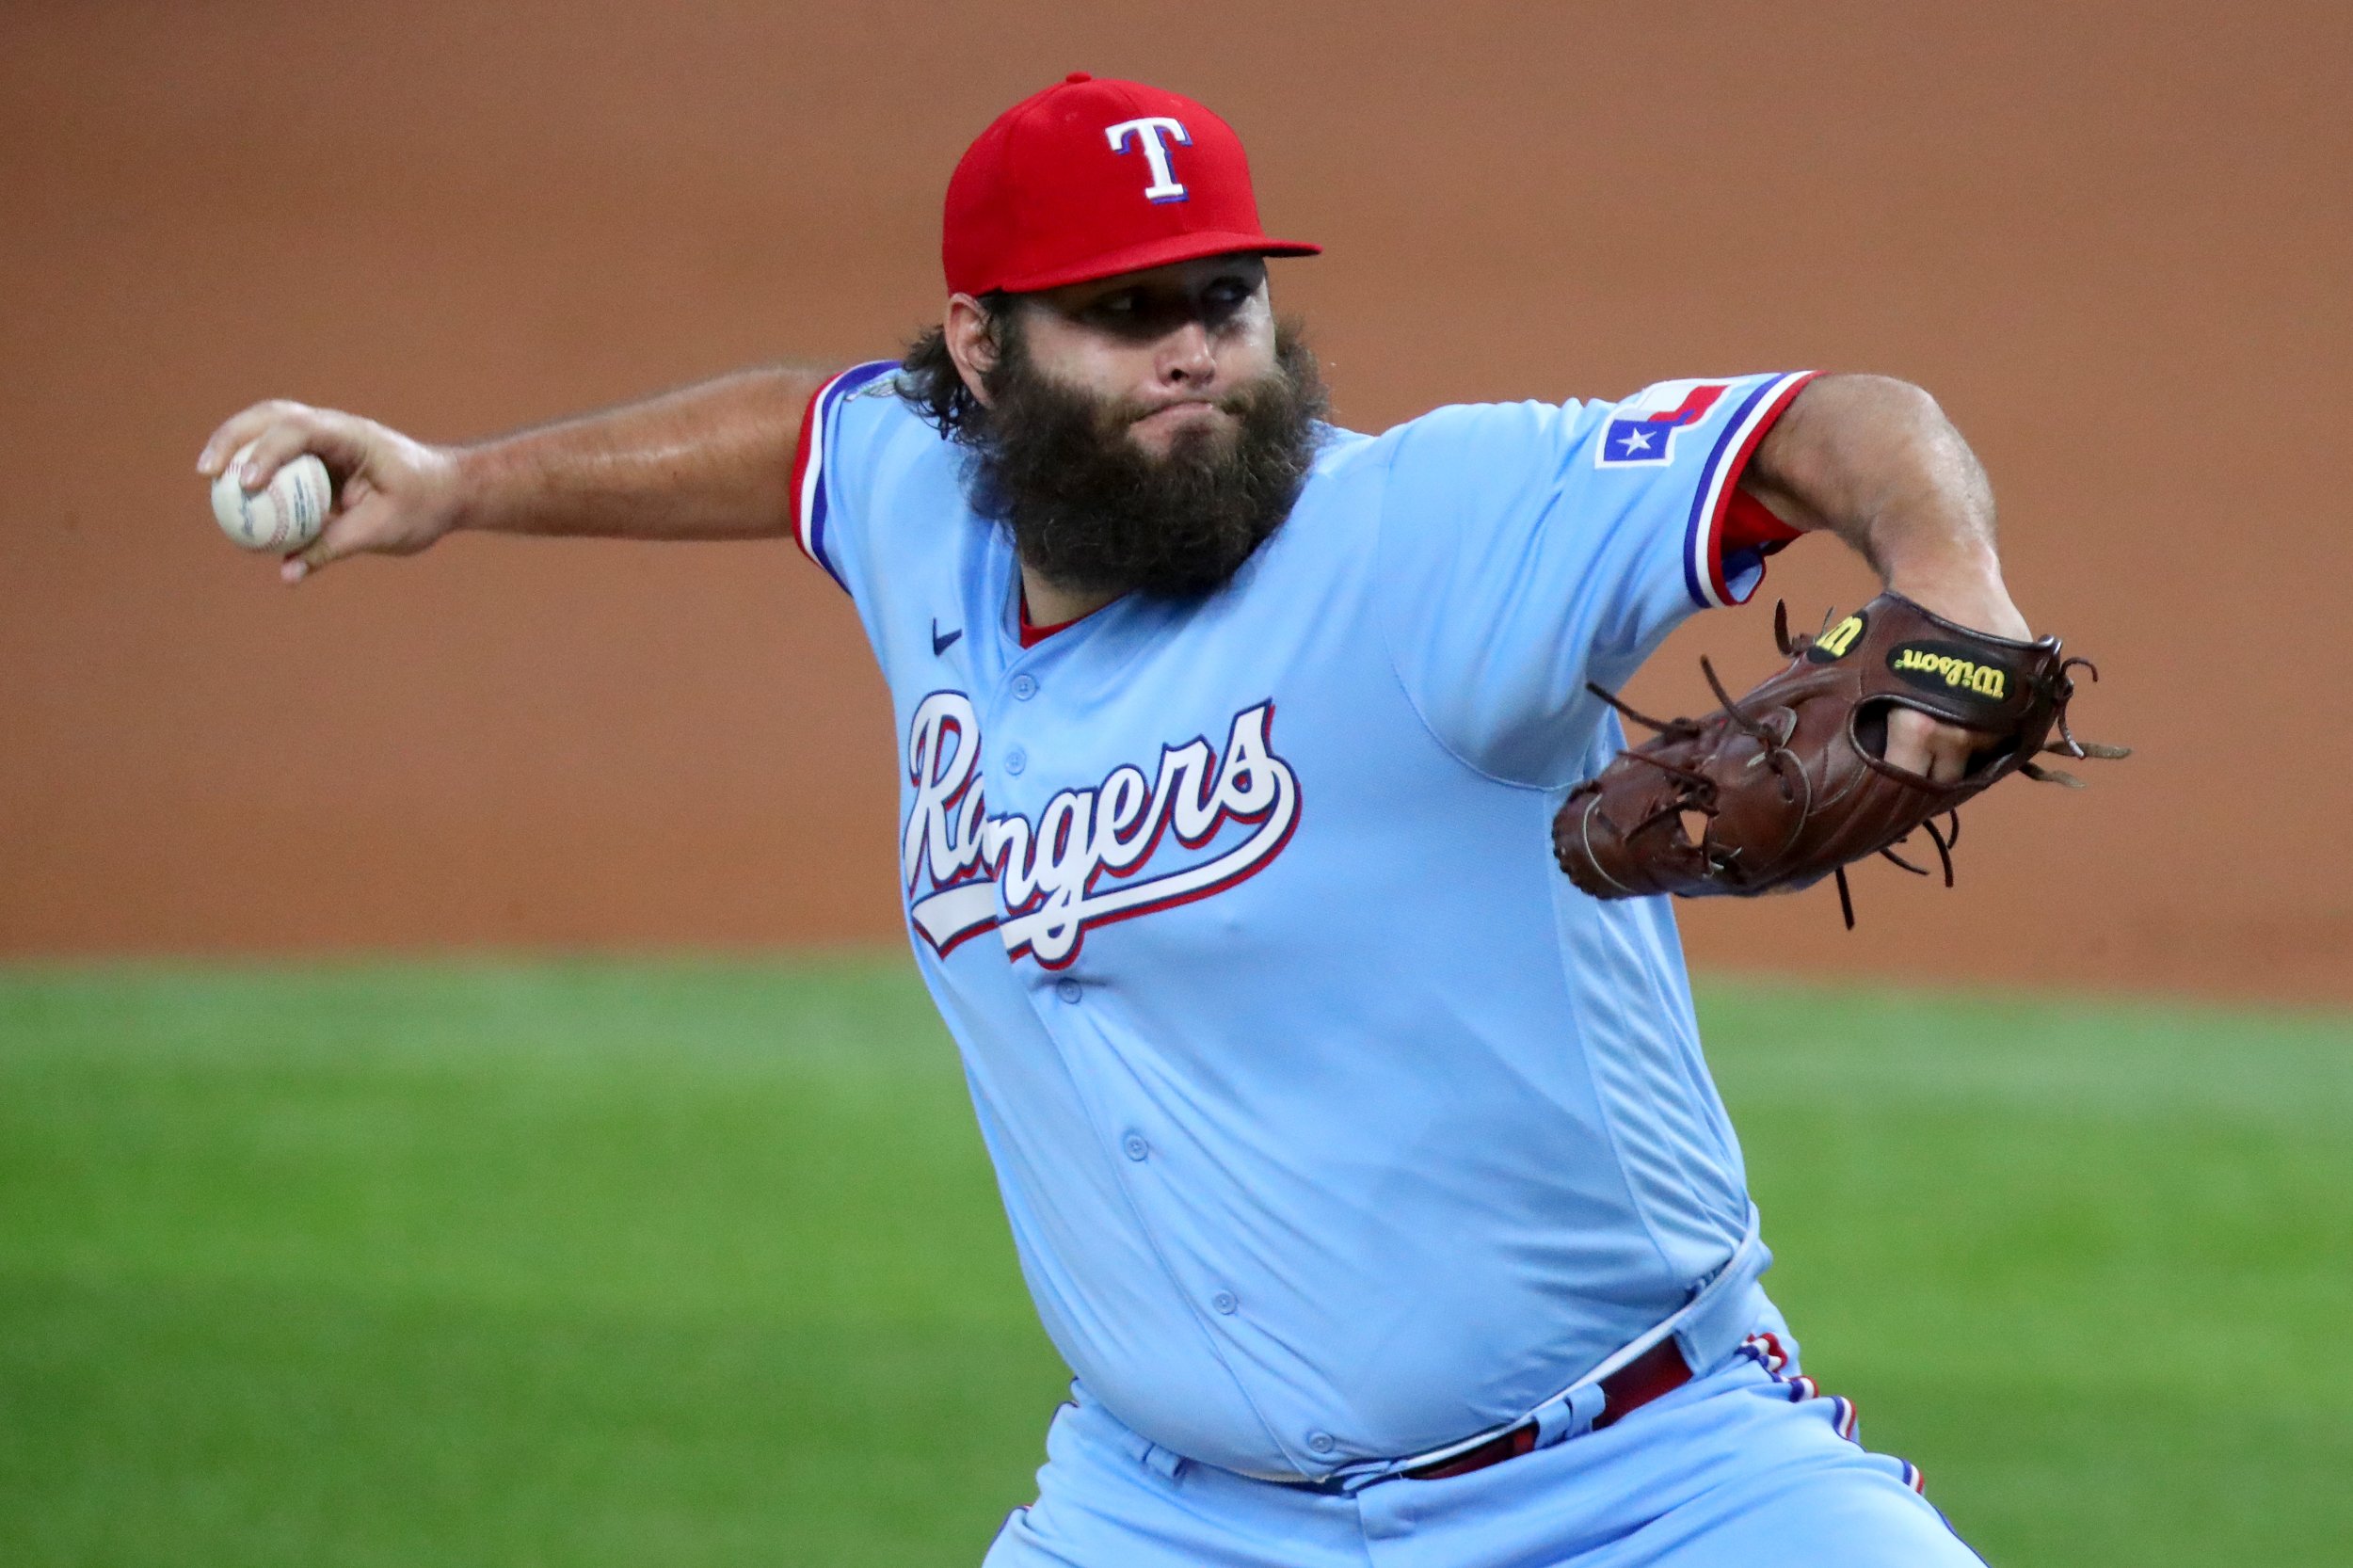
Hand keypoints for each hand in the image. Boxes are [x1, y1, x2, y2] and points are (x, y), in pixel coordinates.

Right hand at [198, 401, 462, 582]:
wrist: (447, 491)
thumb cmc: (423, 506)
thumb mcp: (383, 530)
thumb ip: (333, 547)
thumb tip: (287, 574)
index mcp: (352, 436)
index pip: (300, 432)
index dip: (267, 454)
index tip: (247, 485)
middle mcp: (332, 429)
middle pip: (271, 418)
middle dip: (233, 439)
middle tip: (206, 473)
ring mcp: (323, 440)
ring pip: (268, 430)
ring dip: (234, 446)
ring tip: (206, 475)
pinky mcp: (316, 458)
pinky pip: (278, 460)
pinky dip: (252, 470)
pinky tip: (231, 497)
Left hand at [1881, 575, 2032, 782]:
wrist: (1948, 578)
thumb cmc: (1897, 623)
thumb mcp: (1863, 671)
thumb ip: (1863, 718)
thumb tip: (1839, 755)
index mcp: (1919, 728)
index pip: (1908, 785)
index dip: (1894, 792)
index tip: (1883, 792)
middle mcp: (1963, 731)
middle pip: (1945, 782)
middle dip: (1926, 782)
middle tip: (1909, 774)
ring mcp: (1999, 719)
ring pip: (1976, 762)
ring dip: (1959, 760)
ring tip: (1938, 749)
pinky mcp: (2023, 703)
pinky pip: (2003, 739)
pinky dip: (1986, 739)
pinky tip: (1965, 729)